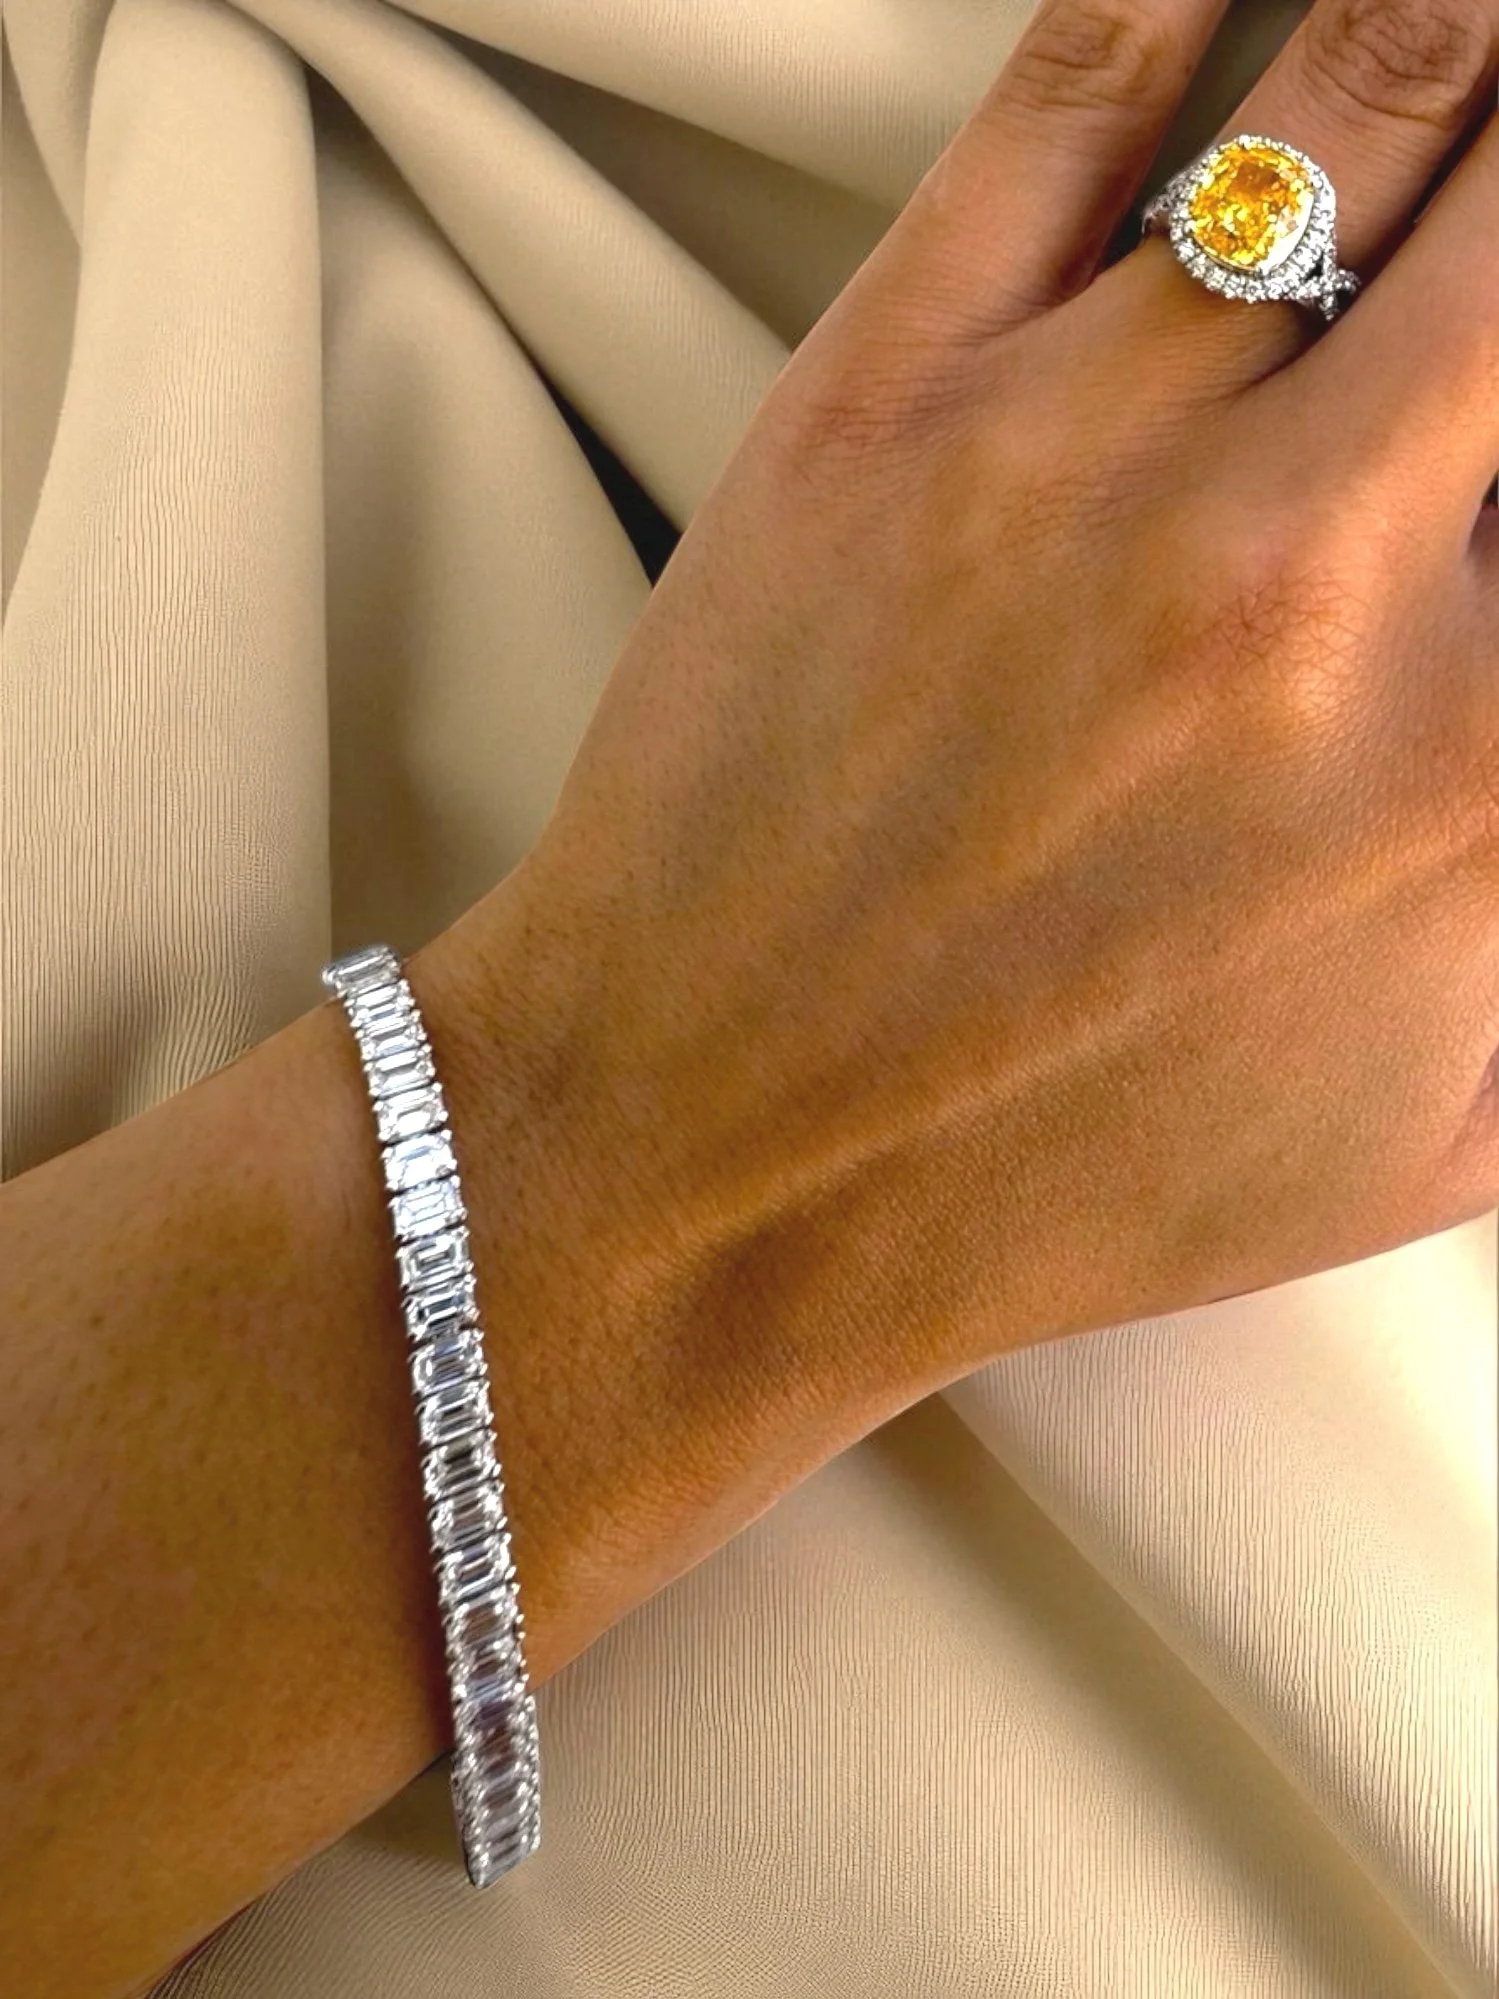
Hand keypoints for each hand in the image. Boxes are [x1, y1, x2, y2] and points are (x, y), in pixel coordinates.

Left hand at [452, 0, 1498, 1409]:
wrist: (715, 1156)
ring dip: (1456, 37)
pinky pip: (1083, 87)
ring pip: (1371, 91)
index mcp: (1483, 775)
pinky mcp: (889, 397)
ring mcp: (1089, 457)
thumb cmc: (1056, 1170)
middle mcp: (1314, 573)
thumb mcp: (1436, 1130)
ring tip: (1465, 43)